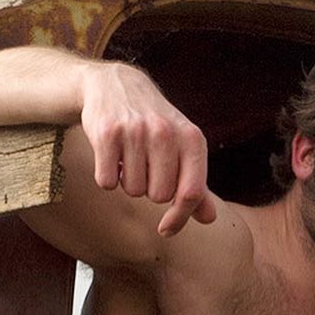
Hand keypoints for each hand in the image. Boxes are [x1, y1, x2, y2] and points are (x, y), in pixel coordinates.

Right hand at [79, 62, 217, 235]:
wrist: (115, 84)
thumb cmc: (154, 125)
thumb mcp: (182, 147)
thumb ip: (195, 183)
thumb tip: (208, 218)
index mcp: (192, 138)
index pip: (191, 193)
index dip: (179, 218)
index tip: (166, 229)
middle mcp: (166, 132)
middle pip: (159, 196)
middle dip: (149, 189)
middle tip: (144, 166)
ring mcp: (136, 131)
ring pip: (133, 190)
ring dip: (128, 181)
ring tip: (128, 156)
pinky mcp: (107, 133)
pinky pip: (107, 182)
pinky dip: (106, 176)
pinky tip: (111, 154)